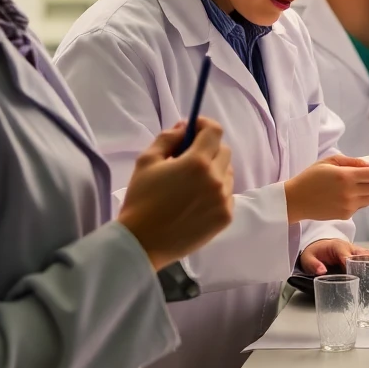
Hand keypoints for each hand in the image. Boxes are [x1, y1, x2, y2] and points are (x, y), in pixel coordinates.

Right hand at [117, 118, 234, 270]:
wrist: (142, 242)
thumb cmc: (141, 200)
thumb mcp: (147, 161)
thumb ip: (168, 138)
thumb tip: (184, 127)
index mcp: (197, 162)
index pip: (214, 131)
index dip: (204, 125)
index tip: (193, 129)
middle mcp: (216, 179)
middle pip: (224, 151)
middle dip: (208, 148)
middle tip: (188, 157)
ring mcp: (223, 200)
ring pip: (227, 173)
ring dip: (214, 170)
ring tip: (192, 182)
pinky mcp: (225, 217)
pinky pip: (227, 194)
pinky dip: (216, 191)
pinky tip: (197, 200)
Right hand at [284, 154, 368, 222]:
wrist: (295, 200)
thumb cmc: (311, 177)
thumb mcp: (330, 161)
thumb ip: (353, 162)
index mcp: (346, 177)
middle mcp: (350, 193)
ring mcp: (349, 206)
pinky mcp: (346, 215)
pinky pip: (363, 204)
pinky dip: (366, 195)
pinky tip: (359, 189)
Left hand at [299, 238, 368, 274]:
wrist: (318, 247)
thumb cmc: (314, 253)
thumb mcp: (307, 259)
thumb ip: (312, 264)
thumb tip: (321, 271)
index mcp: (336, 246)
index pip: (345, 254)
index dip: (349, 261)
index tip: (354, 271)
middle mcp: (348, 247)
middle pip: (360, 252)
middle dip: (368, 261)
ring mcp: (354, 250)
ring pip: (366, 254)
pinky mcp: (357, 254)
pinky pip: (367, 257)